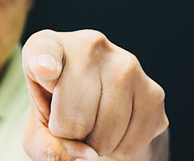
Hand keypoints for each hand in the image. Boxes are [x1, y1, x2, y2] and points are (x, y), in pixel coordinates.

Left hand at [21, 29, 167, 160]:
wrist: (97, 109)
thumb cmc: (57, 113)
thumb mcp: (40, 129)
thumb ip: (51, 145)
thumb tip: (88, 156)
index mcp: (48, 46)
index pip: (45, 51)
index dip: (44, 63)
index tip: (44, 69)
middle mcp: (88, 45)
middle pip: (75, 114)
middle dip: (70, 135)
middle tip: (70, 125)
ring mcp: (125, 63)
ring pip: (106, 132)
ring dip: (96, 145)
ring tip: (91, 125)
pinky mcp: (153, 90)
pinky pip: (132, 142)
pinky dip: (120, 150)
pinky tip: (113, 130)